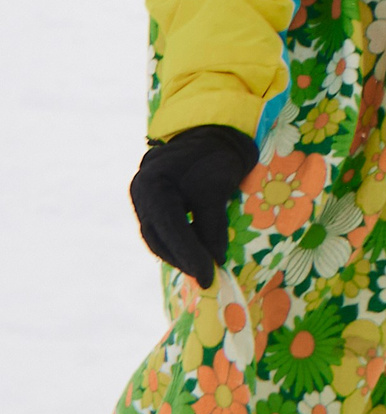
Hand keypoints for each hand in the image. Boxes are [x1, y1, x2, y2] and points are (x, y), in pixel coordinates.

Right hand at [130, 125, 258, 286]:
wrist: (211, 136)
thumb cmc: (215, 159)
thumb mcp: (217, 190)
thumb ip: (213, 226)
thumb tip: (216, 262)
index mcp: (153, 185)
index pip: (172, 229)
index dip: (190, 255)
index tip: (209, 276)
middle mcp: (140, 193)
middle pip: (159, 238)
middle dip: (183, 259)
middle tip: (208, 276)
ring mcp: (141, 200)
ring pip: (157, 238)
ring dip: (179, 255)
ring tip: (202, 269)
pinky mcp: (149, 205)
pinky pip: (160, 231)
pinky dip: (176, 244)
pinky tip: (194, 255)